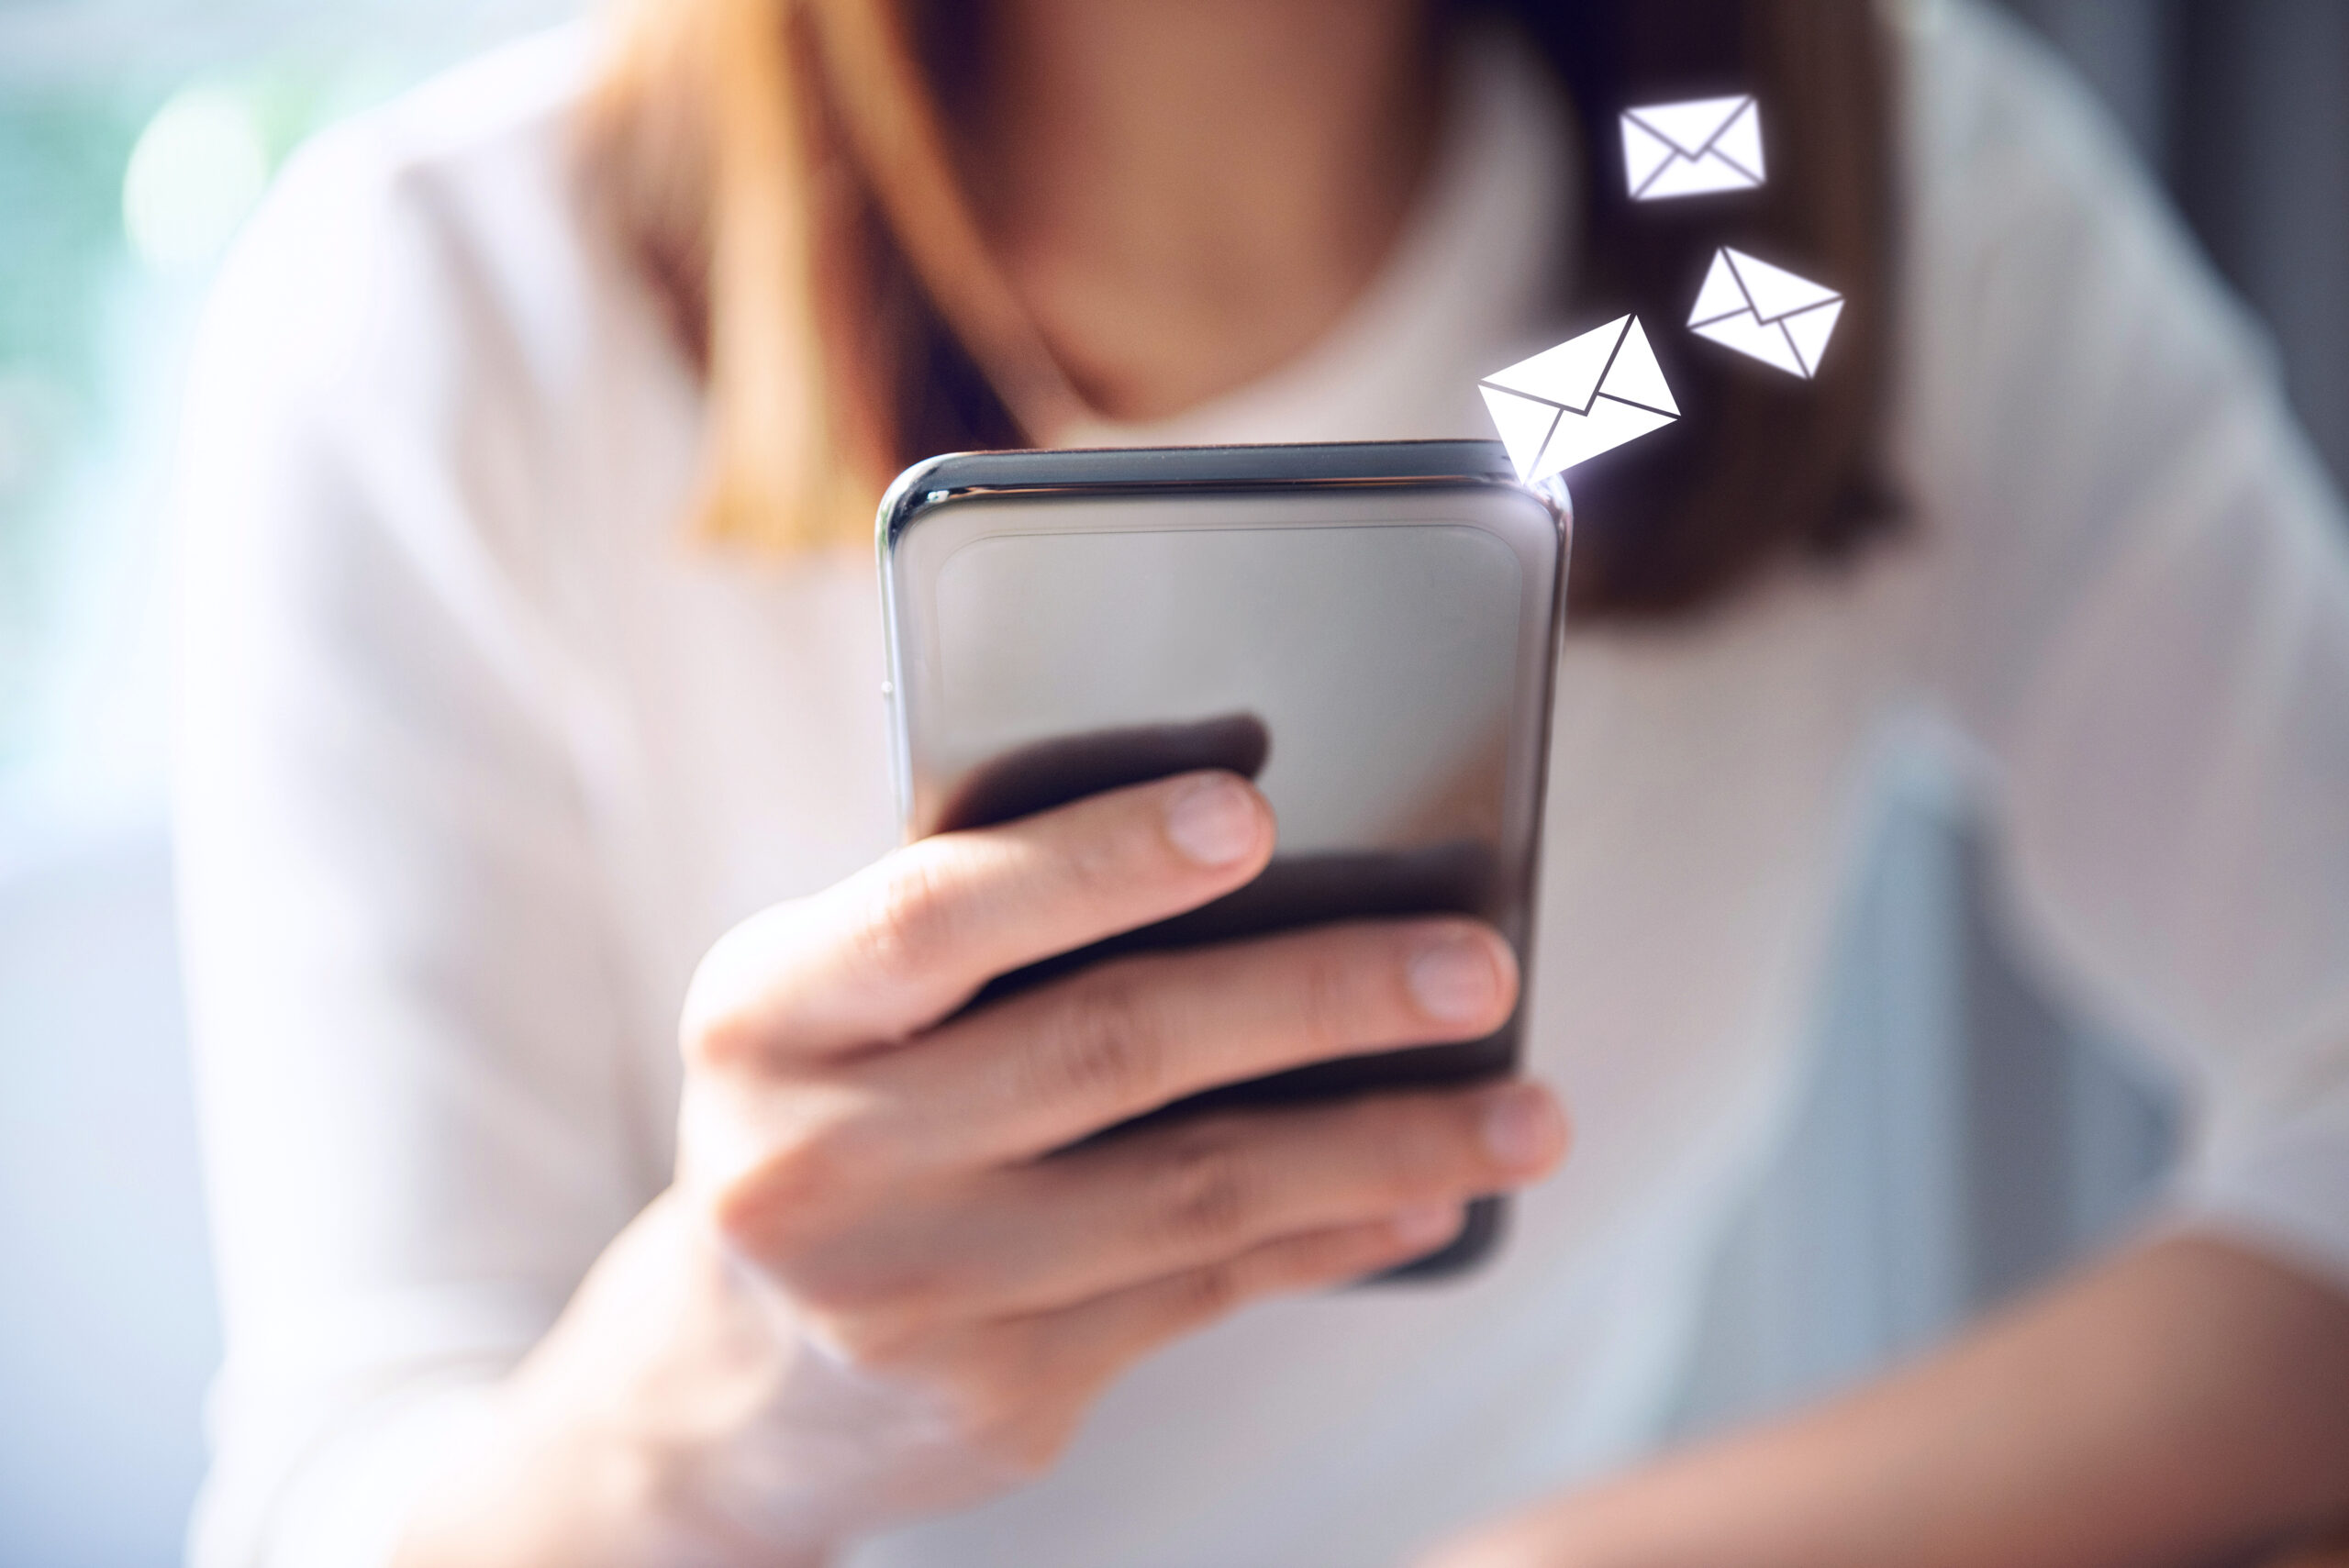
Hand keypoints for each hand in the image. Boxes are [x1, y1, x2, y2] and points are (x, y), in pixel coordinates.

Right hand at [398, 771, 1567, 1566]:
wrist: (729, 1381)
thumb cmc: (825, 1111)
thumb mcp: (829, 1004)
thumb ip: (977, 931)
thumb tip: (1254, 848)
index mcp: (767, 1013)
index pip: (936, 917)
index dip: (1097, 861)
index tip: (1255, 815)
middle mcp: (821, 1160)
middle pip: (1107, 1051)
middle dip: (1316, 999)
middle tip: (1477, 965)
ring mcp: (913, 1297)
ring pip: (1191, 1194)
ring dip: (1381, 1143)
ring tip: (1528, 1111)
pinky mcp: (1002, 1395)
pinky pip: (1205, 1294)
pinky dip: (1332, 1236)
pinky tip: (1427, 1195)